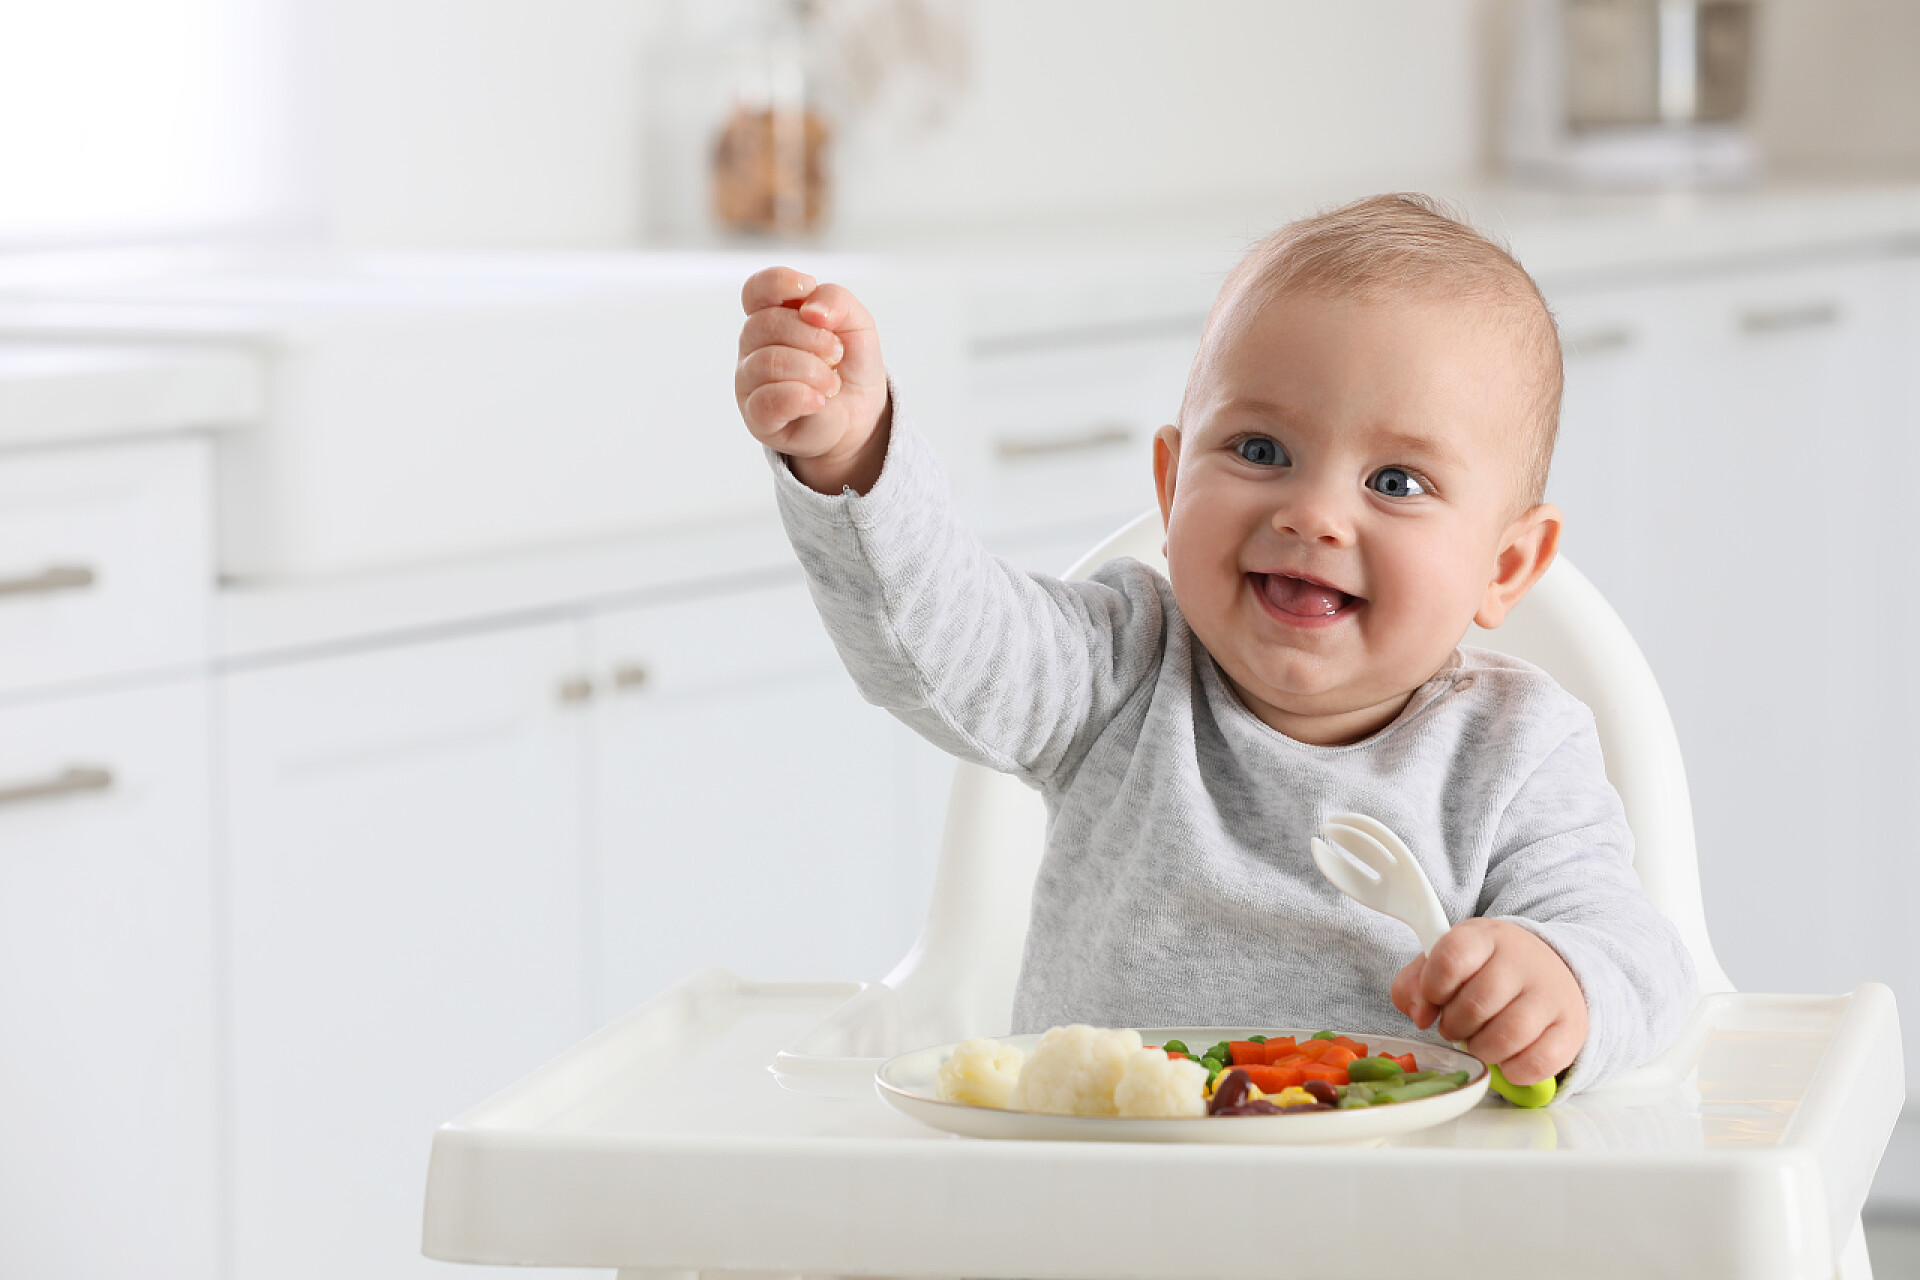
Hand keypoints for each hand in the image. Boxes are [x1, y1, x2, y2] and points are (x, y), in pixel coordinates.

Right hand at [736, 266, 891, 494]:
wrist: (860, 415)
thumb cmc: (849, 365)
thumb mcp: (857, 323)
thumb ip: (837, 300)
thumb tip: (811, 308)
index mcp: (772, 314)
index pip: (757, 289)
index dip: (779, 282)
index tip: (808, 288)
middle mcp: (754, 344)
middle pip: (767, 323)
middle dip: (814, 337)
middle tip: (837, 354)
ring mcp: (750, 380)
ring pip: (769, 362)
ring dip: (814, 371)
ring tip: (832, 384)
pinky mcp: (757, 415)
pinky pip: (769, 400)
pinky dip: (803, 398)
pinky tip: (819, 401)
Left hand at [1389, 918, 1587, 1085]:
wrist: (1548, 971)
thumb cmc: (1485, 971)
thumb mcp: (1445, 964)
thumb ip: (1414, 984)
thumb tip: (1420, 1015)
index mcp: (1485, 937)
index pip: (1451, 957)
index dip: (1433, 987)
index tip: (1436, 997)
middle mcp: (1522, 961)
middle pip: (1477, 1003)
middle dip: (1454, 1026)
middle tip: (1456, 1026)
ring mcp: (1552, 994)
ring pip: (1508, 1036)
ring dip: (1482, 1050)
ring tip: (1479, 1041)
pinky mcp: (1572, 1028)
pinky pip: (1538, 1063)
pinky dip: (1513, 1070)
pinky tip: (1506, 1058)